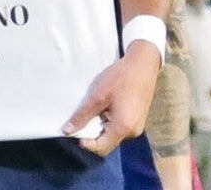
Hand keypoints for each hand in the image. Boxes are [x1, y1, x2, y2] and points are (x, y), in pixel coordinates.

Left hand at [63, 42, 161, 156]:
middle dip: (94, 132)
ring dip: (102, 125)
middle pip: (108, 142)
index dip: (87, 142)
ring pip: (114, 134)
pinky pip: (121, 127)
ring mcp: (137, 125)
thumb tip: (67, 131)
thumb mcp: (97, 96)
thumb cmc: (120, 78)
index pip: (101, 148)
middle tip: (86, 115)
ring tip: (98, 106)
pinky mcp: (139, 119)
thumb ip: (83, 116)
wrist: (143, 63)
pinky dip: (111, 120)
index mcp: (123, 128)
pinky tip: (107, 105)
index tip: (76, 130)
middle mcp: (133, 131)